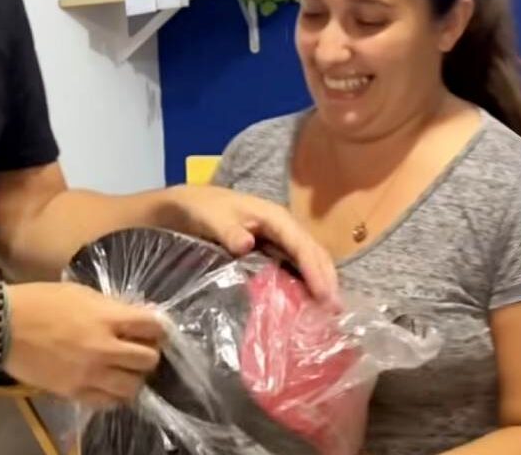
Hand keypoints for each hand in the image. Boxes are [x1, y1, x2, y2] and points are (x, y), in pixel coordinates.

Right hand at [4, 282, 164, 407]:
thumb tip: (134, 317)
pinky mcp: (74, 392)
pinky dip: (114, 395)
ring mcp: (90, 374)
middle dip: (149, 354)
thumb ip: (110, 307)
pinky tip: (107, 383)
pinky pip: (109, 402)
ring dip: (133, 378)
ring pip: (133, 387)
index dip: (158, 328)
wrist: (3, 325)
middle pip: (149, 360)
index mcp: (107, 318)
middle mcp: (104, 348)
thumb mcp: (81, 293)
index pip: (153, 327)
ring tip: (123, 370)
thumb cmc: (40, 301)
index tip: (153, 329)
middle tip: (139, 350)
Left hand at [164, 184, 338, 304]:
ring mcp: (278, 239)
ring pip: (308, 260)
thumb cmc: (200, 209)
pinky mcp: (270, 250)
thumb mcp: (209, 218)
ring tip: (328, 313)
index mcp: (273, 217)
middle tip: (336, 312)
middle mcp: (282, 227)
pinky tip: (306, 303)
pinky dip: (305, 283)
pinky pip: (294, 266)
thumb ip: (227, 230)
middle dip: (327, 279)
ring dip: (320, 282)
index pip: (301, 245)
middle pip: (313, 252)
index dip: (315, 270)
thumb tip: (247, 244)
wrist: (184, 206)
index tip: (325, 297)